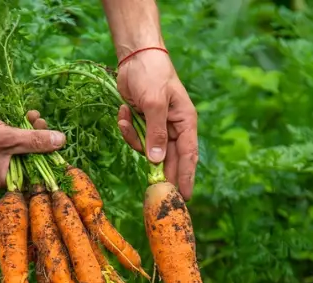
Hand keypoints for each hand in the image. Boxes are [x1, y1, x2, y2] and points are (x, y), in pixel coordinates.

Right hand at [0, 103, 65, 188]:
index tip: (58, 144)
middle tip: (44, 123)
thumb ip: (36, 141)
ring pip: (24, 147)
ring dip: (32, 131)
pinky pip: (14, 139)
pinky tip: (27, 115)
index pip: (35, 175)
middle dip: (41, 140)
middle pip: (31, 159)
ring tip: (35, 116)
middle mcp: (1, 172)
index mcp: (4, 179)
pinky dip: (21, 128)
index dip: (49, 160)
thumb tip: (62, 141)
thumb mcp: (9, 138)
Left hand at [116, 49, 198, 199]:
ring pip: (148, 148)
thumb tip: (156, 161)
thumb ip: (156, 133)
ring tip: (127, 117)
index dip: (187, 177)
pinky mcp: (142, 122)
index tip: (184, 197)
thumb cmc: (152, 74)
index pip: (188, 156)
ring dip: (134, 139)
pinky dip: (126, 127)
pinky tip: (123, 110)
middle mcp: (174, 127)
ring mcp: (158, 126)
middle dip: (158, 170)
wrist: (135, 55)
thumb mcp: (154, 103)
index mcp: (185, 122)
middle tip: (154, 192)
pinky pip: (135, 136)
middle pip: (169, 158)